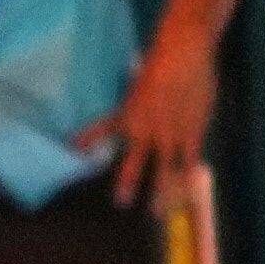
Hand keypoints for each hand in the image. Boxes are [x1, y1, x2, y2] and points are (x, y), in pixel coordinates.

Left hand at [75, 33, 222, 205]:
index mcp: (130, 112)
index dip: (88, 139)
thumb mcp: (141, 81)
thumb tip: (134, 105)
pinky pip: (189, 161)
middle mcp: (146, 127)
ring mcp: (170, 132)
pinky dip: (188, 179)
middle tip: (120, 202)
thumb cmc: (163, 60)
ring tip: (156, 212)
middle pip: (134, 162)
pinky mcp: (191, 131)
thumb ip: (136, 100)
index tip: (72, 149)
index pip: (102, 129)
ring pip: (164, 169)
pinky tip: (188, 195)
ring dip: (160, 192)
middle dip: (126, 182)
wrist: (184, 51)